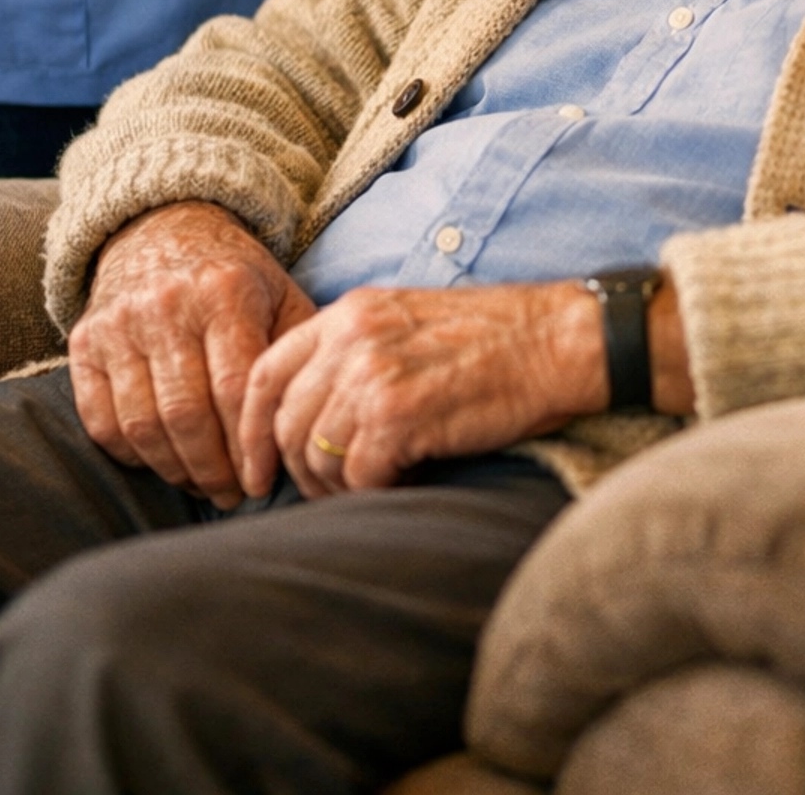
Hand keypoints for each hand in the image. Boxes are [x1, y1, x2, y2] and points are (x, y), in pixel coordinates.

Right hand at [70, 202, 315, 508]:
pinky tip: (161, 461)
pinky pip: (101, 420)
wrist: (162, 228)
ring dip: (175, 469)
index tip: (263, 482)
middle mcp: (167, 304)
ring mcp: (119, 323)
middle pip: (187, 414)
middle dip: (214, 469)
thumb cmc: (234, 277)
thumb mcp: (278, 293)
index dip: (250, 447)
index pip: (237, 388)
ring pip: (142, 425)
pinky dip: (131, 454)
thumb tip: (308, 421)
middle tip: (233, 495)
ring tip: (202, 484)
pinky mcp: (84, 341)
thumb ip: (296, 350)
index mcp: (224, 291)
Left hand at [238, 282, 608, 499]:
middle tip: (329, 492)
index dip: (250, 429)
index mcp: (349, 313)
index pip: (264, 372)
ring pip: (318, 455)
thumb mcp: (407, 322)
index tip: (256, 470)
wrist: (554, 340)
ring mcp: (373, 375)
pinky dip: (377, 491)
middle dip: (299, 470)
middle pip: (285, 422)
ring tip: (376, 485)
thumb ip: (354, 354)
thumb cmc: (491, 339)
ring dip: (340, 486)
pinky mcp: (400, 415)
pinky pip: (359, 477)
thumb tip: (311, 418)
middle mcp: (351, 339)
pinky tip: (407, 480)